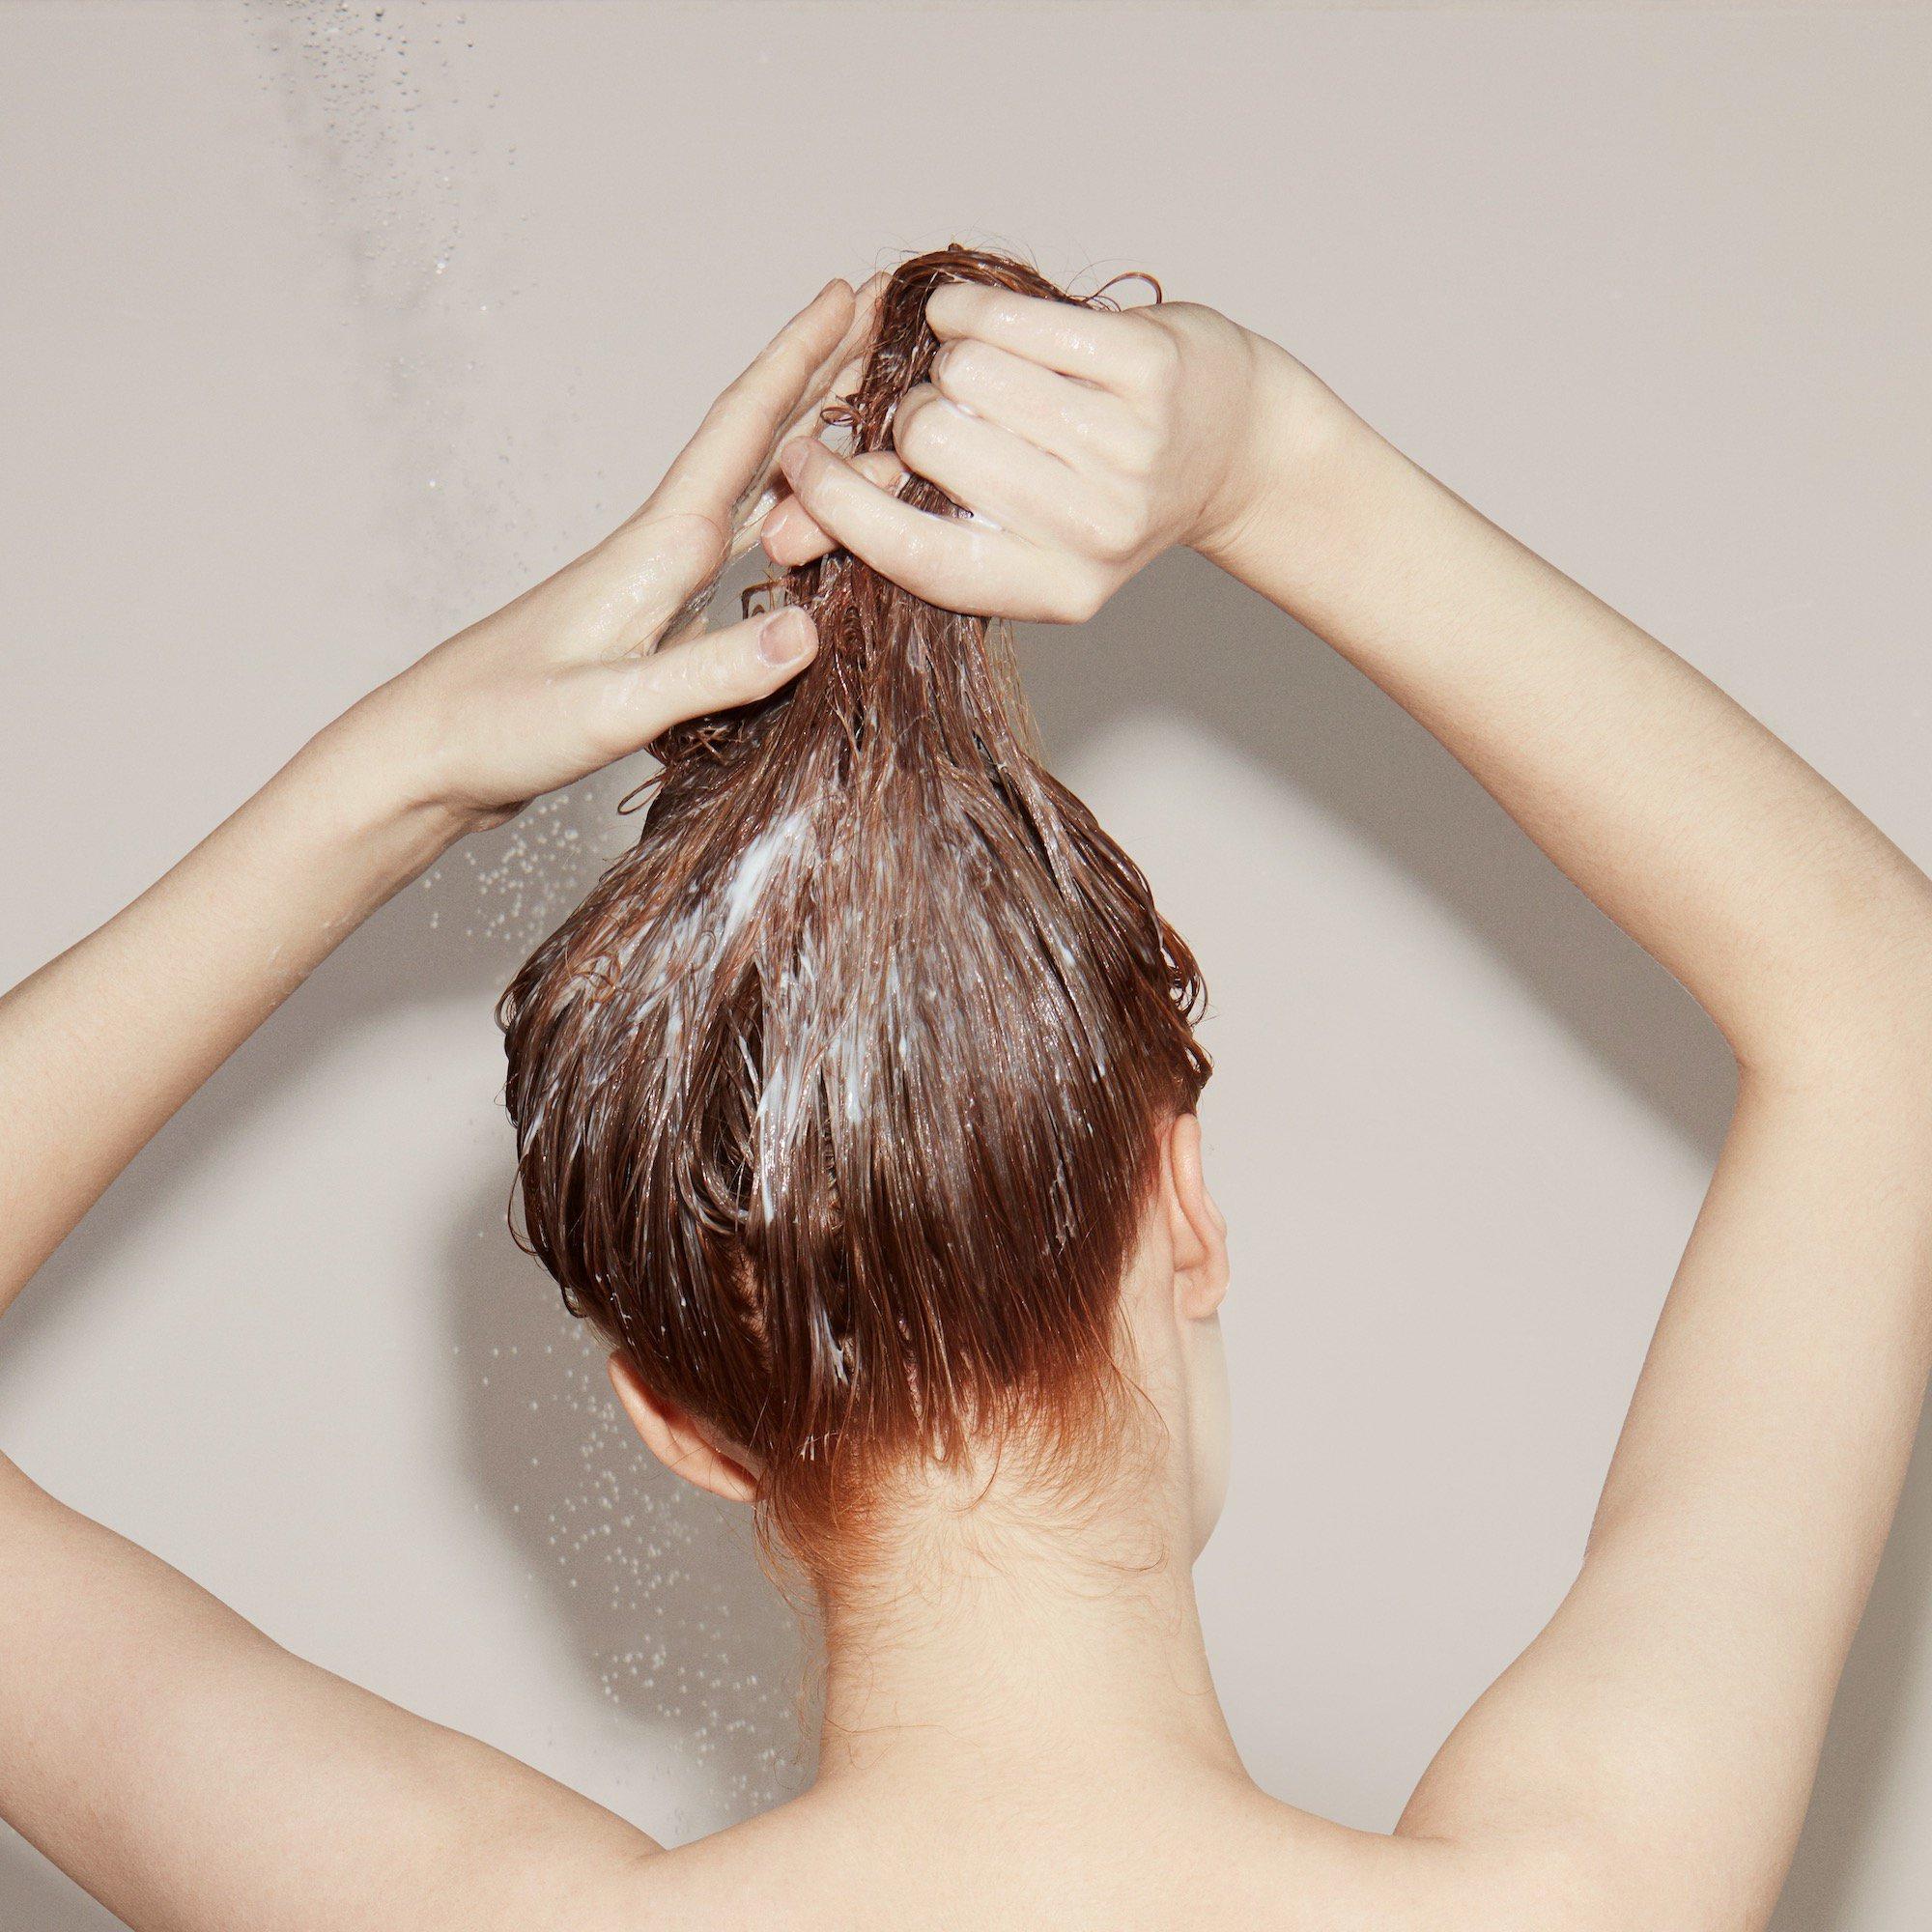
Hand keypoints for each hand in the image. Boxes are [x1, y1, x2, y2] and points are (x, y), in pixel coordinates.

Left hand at [328, 275, 878, 834]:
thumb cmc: (500, 727)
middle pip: (757, 440)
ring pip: (755, 490)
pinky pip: (744, 549)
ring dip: (811, 440)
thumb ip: (711, 672)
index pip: (744, 428)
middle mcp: (662, 550)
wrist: (428, 758)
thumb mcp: (612, 709)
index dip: (802, 356)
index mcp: (658, 549)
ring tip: (867, 406)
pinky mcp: (655, 625)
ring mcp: (657, 585)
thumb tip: (811, 629)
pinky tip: (809, 526)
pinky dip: (788, 520)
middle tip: (883, 319)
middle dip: (820, 375)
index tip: (855, 292)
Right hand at [759, 285, 1301, 622]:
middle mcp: (1095, 530)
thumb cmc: (1097, 489)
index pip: (915, 554)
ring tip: (985, 373)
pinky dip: (969, 305)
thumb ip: (905, 526)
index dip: (838, 505)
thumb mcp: (1013, 533)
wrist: (1229, 445)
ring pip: (962, 369)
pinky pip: (1005, 315)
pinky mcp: (1145, 367)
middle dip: (915, 412)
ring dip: (950, 356)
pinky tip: (975, 316)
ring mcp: (1128, 446)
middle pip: (927, 436)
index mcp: (1053, 592)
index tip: (801, 459)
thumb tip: (777, 534)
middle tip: (947, 412)